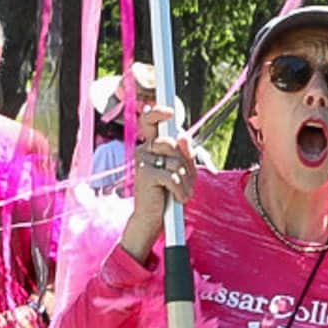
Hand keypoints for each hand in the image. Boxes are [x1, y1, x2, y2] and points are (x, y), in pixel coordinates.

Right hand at [121, 102, 196, 262]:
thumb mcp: (183, 171)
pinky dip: (181, 190)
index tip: (169, 111)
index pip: (149, 122)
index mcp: (151, 146)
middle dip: (184, 162)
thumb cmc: (169, 192)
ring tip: (180, 191)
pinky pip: (173, 176)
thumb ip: (185, 153)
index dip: (157, 113)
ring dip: (185, 179)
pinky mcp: (145, 174)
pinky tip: (178, 198)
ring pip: (175, 161)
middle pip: (172, 142)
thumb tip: (183, 135)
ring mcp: (142, 161)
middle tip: (184, 179)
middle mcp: (143, 150)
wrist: (154, 217)